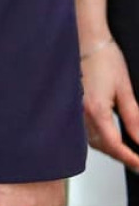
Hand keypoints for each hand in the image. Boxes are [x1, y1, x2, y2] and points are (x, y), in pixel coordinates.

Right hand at [81, 39, 138, 170]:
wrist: (86, 41)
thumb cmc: (104, 59)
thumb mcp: (124, 89)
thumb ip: (133, 117)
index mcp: (96, 110)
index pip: (115, 145)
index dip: (130, 159)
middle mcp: (81, 114)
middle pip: (103, 147)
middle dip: (122, 157)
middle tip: (138, 163)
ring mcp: (74, 111)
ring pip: (92, 141)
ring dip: (110, 150)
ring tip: (127, 153)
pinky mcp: (73, 108)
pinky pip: (85, 132)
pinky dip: (100, 139)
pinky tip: (109, 139)